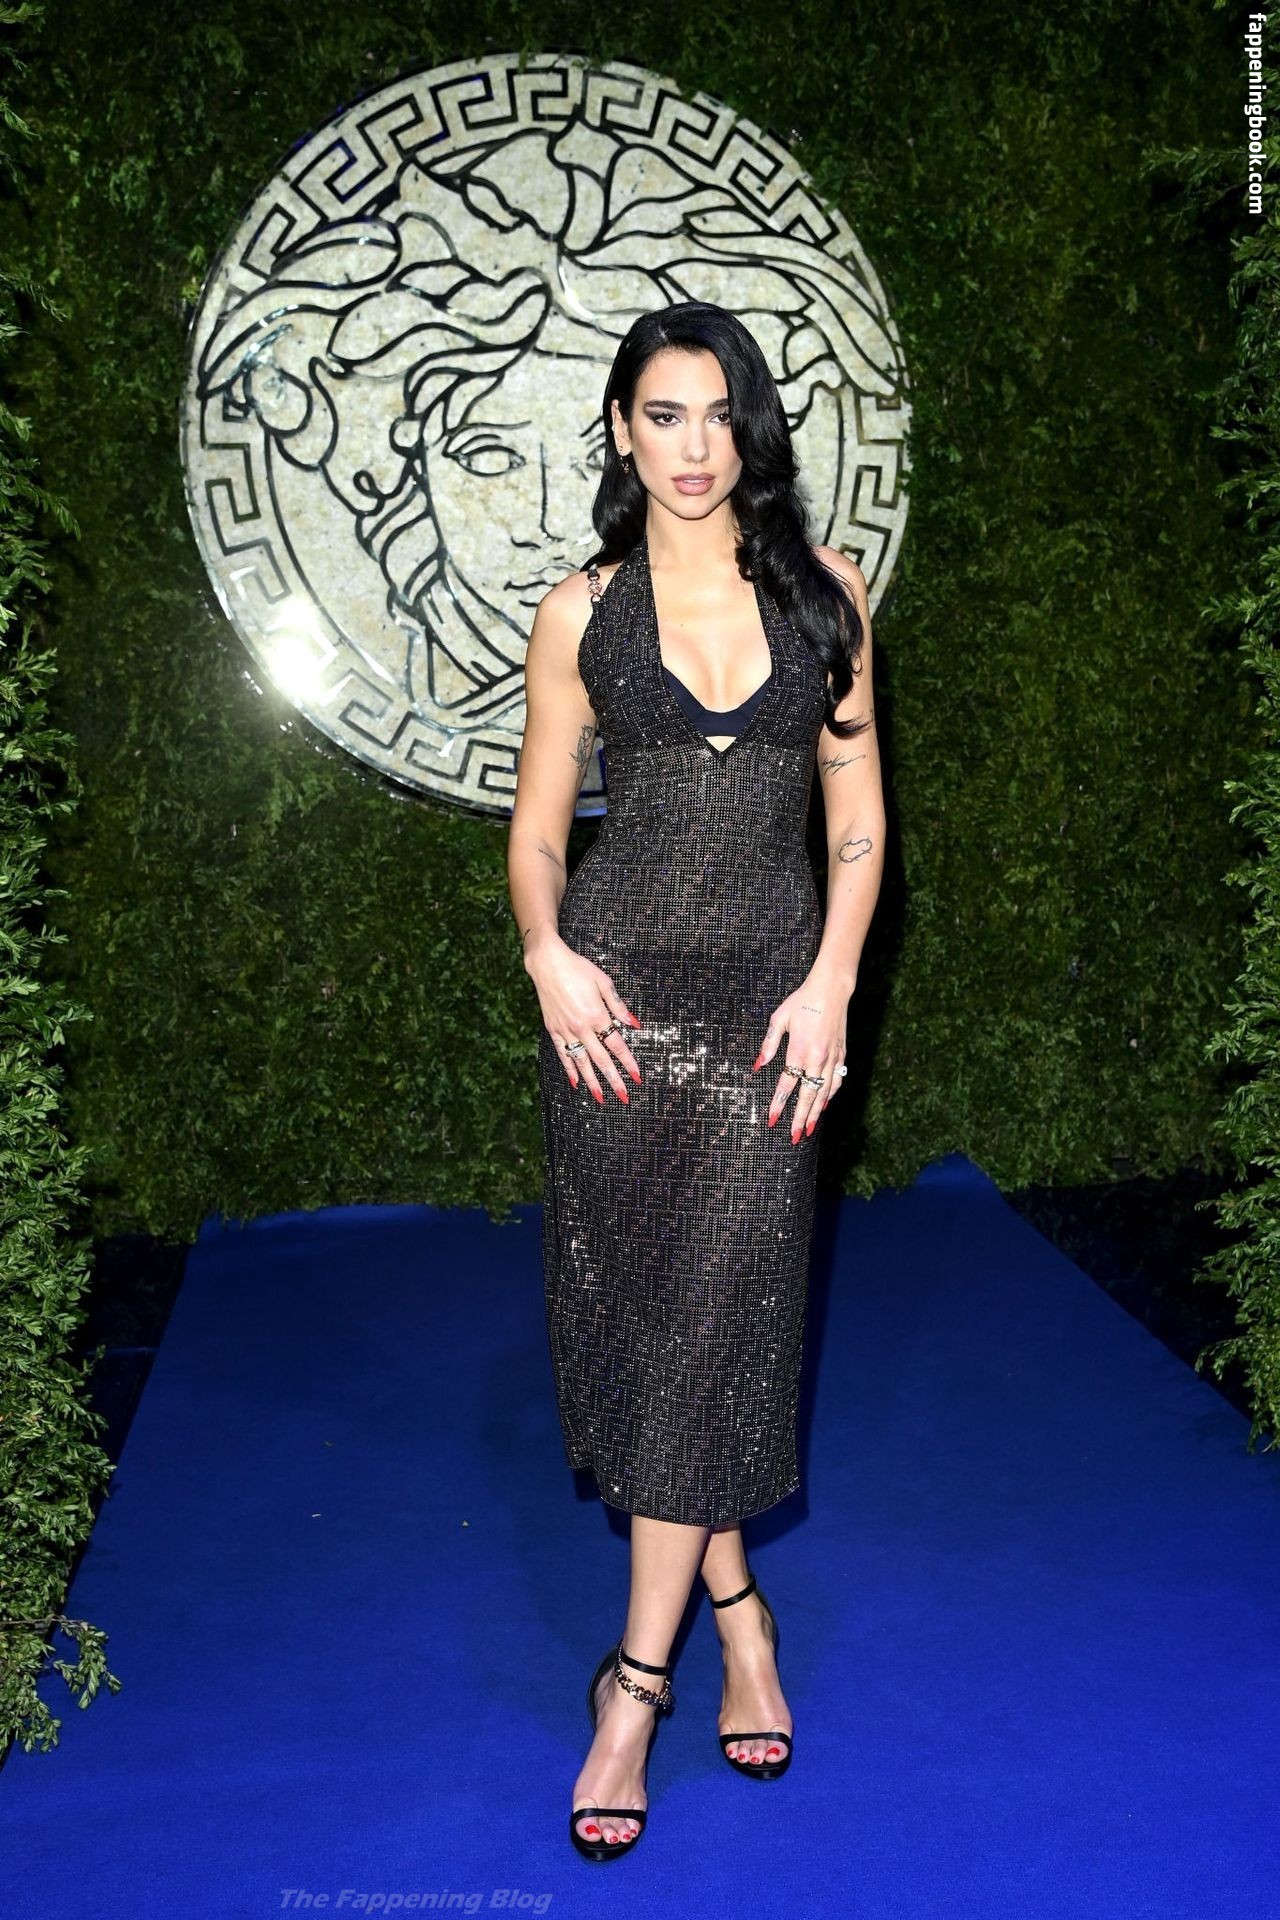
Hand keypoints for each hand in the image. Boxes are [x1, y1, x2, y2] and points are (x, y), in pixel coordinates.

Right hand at [526, 933, 641, 1105]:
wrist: (547, 964)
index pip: (617, 1045)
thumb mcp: (603, 982)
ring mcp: (566, 1030)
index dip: (628, 1062)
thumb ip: (618, 1006)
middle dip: (614, 1080)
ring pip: (581, 1062)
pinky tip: (576, 1082)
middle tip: (624, 1096)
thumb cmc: (577, 968)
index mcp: (597, 1015)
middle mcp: (581, 1027)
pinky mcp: (553, 1030)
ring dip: (592, 1081)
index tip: (637, 1076)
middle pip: (601, 1060)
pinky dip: (569, 1069)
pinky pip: (563, 1054)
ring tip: (600, 1097)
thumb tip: (633, 1023)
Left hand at [753, 975, 849, 1141]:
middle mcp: (818, 1058)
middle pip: (808, 1095)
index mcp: (800, 1050)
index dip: (779, 1104)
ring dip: (816, 1113)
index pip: (787, 1084)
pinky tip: (824, 1106)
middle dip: (800, 1118)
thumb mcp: (780, 1019)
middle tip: (794, 1136)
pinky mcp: (841, 1055)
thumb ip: (769, 1044)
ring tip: (809, 1129)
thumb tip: (757, 1065)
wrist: (831, 990)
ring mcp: (832, 1058)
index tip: (772, 1119)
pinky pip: (836, 1082)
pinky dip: (830, 1096)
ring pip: (824, 1093)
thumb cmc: (803, 1002)